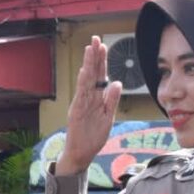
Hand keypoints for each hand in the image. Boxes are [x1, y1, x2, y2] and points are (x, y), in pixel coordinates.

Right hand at [56, 36, 121, 175]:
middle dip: (94, 56)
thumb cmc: (92, 136)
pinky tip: (84, 73)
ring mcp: (81, 105)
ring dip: (88, 65)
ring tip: (90, 50)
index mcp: (96, 98)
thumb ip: (112, 100)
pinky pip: (81, 96)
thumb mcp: (108, 117)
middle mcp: (87, 98)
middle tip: (95, 39)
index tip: (103, 45)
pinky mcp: (77, 113)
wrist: (81, 154)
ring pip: (86, 81)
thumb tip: (117, 82)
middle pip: (92, 74)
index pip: (99, 76)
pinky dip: (82, 84)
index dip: (101, 61)